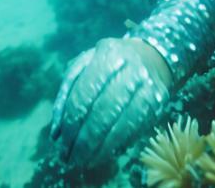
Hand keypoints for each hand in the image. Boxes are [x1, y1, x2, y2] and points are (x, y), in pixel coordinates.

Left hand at [50, 37, 171, 167]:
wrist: (149, 55)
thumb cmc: (107, 64)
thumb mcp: (84, 65)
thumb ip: (67, 93)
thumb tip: (56, 133)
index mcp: (106, 54)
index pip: (84, 93)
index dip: (72, 122)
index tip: (62, 142)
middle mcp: (130, 68)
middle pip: (103, 111)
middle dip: (85, 140)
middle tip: (71, 157)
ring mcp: (146, 84)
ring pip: (121, 124)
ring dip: (101, 148)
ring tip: (85, 160)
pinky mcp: (158, 100)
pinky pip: (136, 129)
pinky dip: (118, 145)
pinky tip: (105, 153)